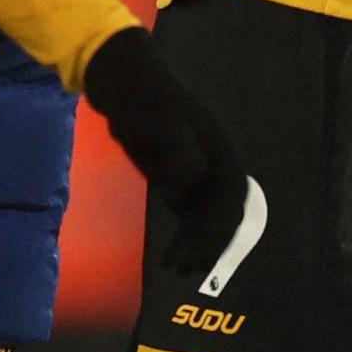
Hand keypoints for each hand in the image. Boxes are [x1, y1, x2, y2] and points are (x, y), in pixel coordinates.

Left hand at [81, 26, 252, 286]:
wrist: (122, 81)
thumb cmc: (144, 96)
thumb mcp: (161, 118)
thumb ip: (177, 147)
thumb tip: (192, 177)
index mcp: (217, 150)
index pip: (229, 198)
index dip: (217, 229)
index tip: (197, 251)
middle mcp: (212, 164)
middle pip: (221, 212)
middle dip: (207, 244)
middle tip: (183, 270)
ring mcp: (195, 170)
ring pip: (206, 216)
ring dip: (197, 245)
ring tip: (178, 270)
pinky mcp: (175, 174)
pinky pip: (188, 211)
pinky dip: (184, 234)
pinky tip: (171, 253)